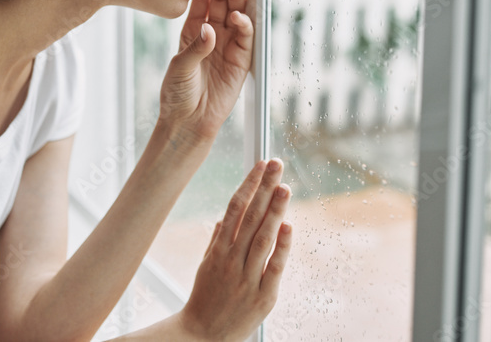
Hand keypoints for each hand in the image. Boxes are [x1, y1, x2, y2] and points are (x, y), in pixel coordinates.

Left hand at [157, 0, 254, 144]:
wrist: (188, 122)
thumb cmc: (177, 94)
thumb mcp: (180, 67)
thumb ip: (195, 48)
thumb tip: (209, 30)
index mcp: (192, 31)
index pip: (202, 2)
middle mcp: (212, 35)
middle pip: (221, 4)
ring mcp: (228, 46)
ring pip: (236, 15)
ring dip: (235, 1)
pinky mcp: (241, 61)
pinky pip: (246, 38)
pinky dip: (245, 25)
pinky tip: (237, 17)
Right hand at [178, 159, 292, 341]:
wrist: (202, 336)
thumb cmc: (205, 300)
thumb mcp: (206, 267)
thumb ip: (217, 241)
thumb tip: (226, 218)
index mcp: (218, 250)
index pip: (235, 208)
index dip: (249, 184)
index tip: (260, 165)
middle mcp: (232, 260)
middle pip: (251, 217)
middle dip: (264, 188)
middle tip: (276, 165)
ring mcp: (247, 278)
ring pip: (263, 238)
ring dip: (275, 210)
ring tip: (285, 187)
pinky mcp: (263, 297)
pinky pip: (274, 267)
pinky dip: (282, 247)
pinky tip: (289, 226)